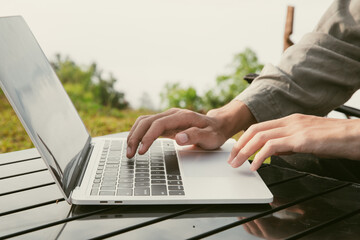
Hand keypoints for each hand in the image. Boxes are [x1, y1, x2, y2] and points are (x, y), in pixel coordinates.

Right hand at [126, 101, 256, 157]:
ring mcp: (168, 117)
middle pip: (147, 121)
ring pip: (144, 122)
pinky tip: (135, 144)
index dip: (148, 136)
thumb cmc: (214, 132)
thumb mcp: (210, 137)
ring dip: (134, 134)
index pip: (158, 124)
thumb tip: (179, 138)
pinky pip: (148, 125)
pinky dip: (139, 133)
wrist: (218, 125)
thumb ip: (195, 136)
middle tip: (130, 153)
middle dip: (135, 136)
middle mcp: (172, 114)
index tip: (142, 150)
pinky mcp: (165, 123)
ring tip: (129, 150)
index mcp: (182, 116)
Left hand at [228, 113, 359, 170]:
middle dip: (239, 145)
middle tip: (231, 159)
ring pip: (260, 136)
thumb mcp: (307, 140)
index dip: (244, 138)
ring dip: (245, 151)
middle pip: (254, 130)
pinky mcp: (301, 139)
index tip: (236, 151)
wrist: (357, 136)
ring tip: (237, 164)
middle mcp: (289, 121)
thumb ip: (288, 143)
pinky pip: (273, 146)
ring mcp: (295, 128)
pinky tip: (255, 166)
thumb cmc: (336, 139)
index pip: (259, 127)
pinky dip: (260, 156)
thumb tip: (272, 151)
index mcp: (290, 121)